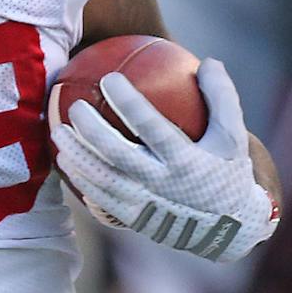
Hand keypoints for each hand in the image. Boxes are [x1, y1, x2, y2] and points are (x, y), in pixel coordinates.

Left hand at [50, 58, 277, 262]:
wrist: (228, 231)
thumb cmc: (227, 173)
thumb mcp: (233, 136)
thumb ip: (222, 98)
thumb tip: (209, 61)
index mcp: (186, 160)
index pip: (152, 127)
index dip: (129, 102)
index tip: (110, 79)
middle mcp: (162, 184)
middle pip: (117, 154)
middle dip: (91, 130)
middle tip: (74, 106)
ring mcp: (145, 204)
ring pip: (101, 179)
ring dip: (77, 155)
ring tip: (57, 131)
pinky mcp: (133, 218)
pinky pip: (98, 198)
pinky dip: (79, 179)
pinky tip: (64, 160)